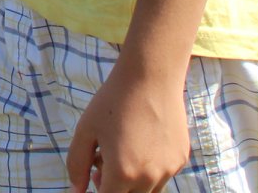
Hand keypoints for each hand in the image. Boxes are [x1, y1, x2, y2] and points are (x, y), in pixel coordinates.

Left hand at [65, 61, 190, 191]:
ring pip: (148, 190)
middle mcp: (150, 177)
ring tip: (120, 150)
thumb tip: (77, 190)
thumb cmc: (113, 101)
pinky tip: (139, 140)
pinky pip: (162, 174)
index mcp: (124, 173)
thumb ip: (77, 165)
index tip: (92, 174)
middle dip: (112, 187)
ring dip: (132, 180)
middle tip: (100, 162)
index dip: (97, 189)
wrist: (151, 77)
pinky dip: (148, 168)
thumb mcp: (86, 131)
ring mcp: (169, 169)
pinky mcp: (181, 158)